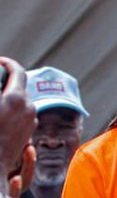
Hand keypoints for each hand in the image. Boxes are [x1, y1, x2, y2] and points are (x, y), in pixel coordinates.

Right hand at [0, 58, 35, 189]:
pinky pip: (20, 115)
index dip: (6, 62)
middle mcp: (29, 109)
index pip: (17, 70)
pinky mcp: (28, 134)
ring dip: (8, 96)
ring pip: (20, 101)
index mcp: (17, 99)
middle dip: (5, 81)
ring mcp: (30, 123)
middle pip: (19, 86)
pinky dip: (10, 110)